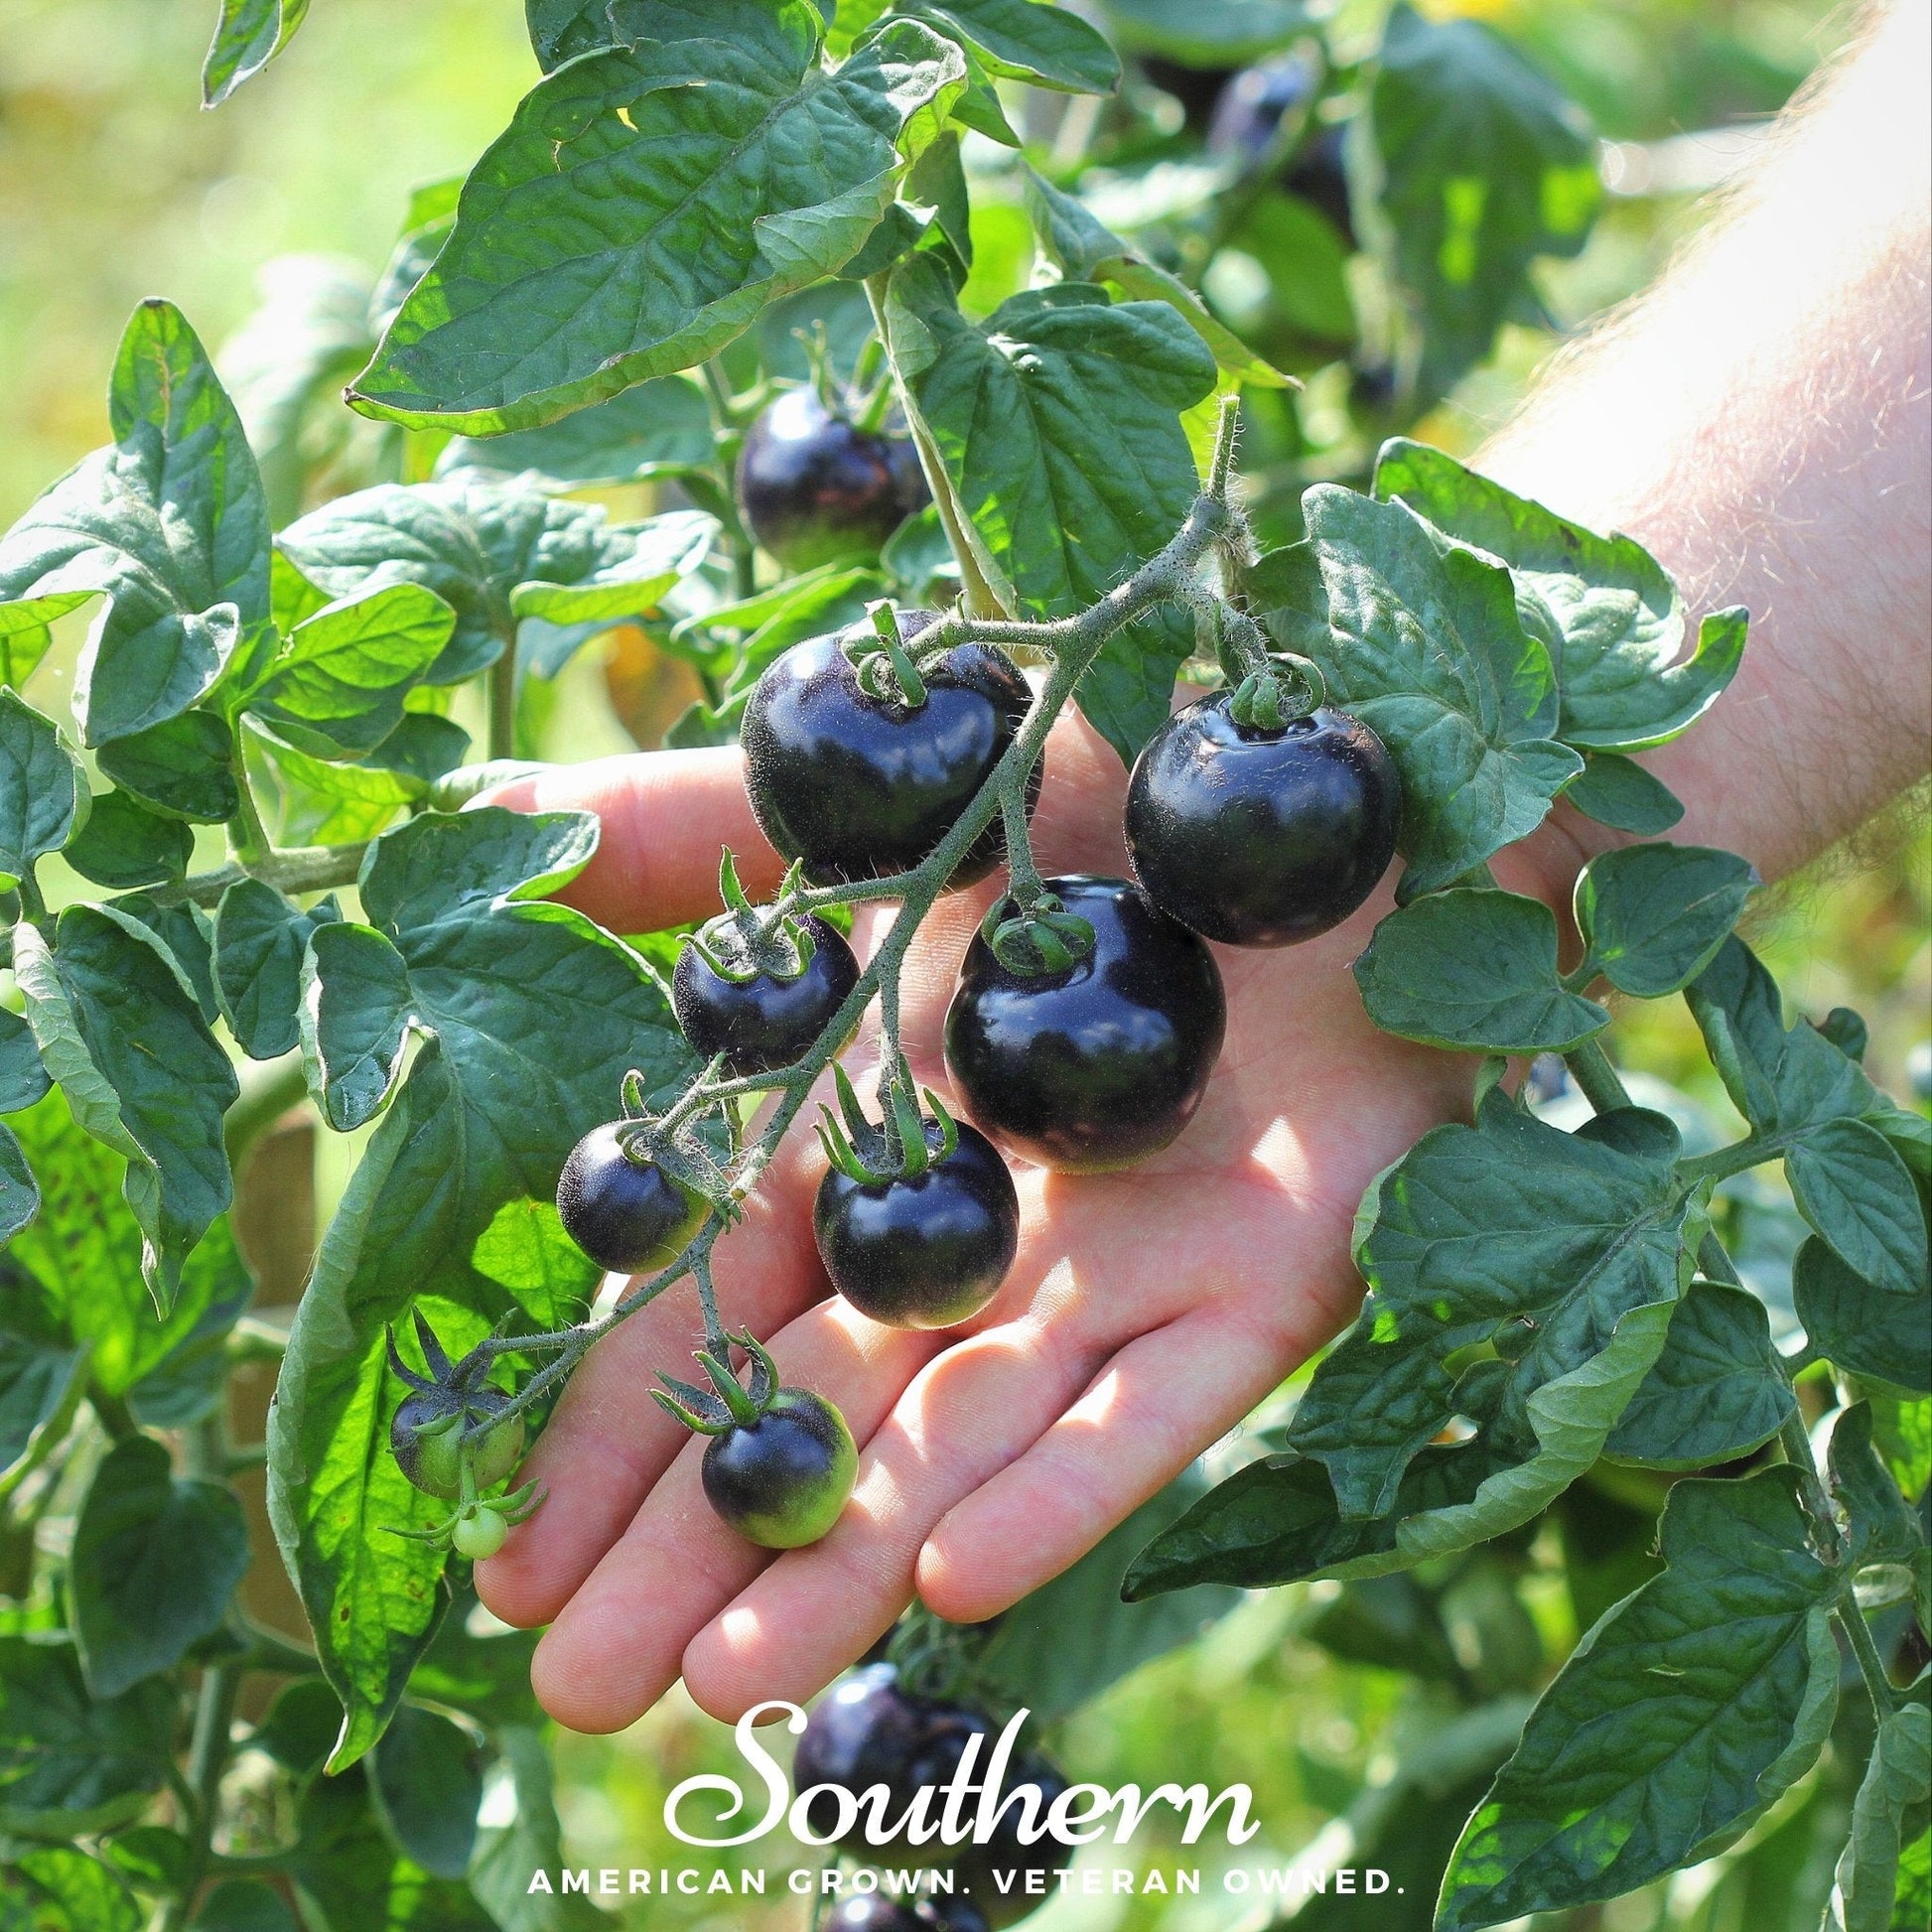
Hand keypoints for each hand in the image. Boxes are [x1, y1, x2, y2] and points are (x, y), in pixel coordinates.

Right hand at [472, 709, 1579, 1731]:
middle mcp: (984, 1233)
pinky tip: (962, 1575)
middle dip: (696, 1541)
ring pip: (959, 1436)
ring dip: (848, 1554)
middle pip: (817, 1407)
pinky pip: (1156, 1401)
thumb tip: (490, 816)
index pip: (716, 1308)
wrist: (1345, 791)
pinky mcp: (1264, 1283)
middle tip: (571, 1686)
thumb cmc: (1099, 781)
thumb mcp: (867, 807)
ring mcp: (1119, 1272)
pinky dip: (1065, 1484)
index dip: (614, 1427)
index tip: (513, 1554)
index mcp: (875, 1137)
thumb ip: (685, 833)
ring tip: (729, 1683)